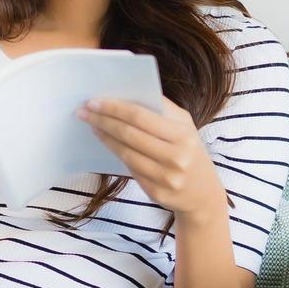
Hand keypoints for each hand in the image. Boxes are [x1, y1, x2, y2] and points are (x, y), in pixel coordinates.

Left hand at [75, 94, 226, 218]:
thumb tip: (128, 93)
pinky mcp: (156, 192)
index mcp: (183, 135)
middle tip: (84, 111)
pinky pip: (129, 168)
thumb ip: (162, 108)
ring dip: (104, 137)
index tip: (94, 101)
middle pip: (129, 134)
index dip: (114, 108)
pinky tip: (106, 141)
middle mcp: (176, 157)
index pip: (141, 117)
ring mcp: (166, 177)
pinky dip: (115, 153)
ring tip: (92, 125)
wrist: (204, 195)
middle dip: (103, 120)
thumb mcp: (185, 126)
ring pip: (125, 153)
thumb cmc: (190, 151)